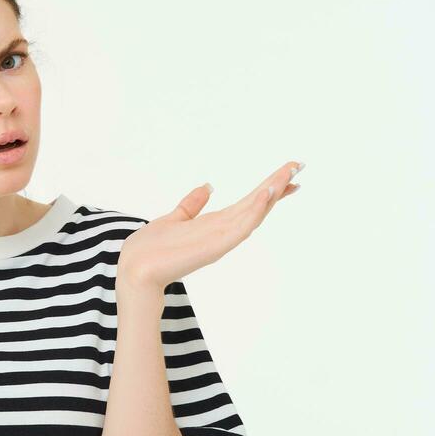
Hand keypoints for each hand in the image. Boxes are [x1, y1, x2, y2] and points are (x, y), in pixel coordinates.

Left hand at [118, 160, 302, 292]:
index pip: (249, 202)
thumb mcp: (174, 218)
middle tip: (299, 164)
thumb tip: (208, 186)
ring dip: (271, 192)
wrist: (135, 271)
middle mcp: (222, 230)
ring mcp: (220, 238)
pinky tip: (267, 194)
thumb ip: (191, 204)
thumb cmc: (151, 249)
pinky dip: (255, 211)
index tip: (289, 174)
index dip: (269, 187)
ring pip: (253, 212)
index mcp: (214, 223)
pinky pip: (241, 226)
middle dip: (277, 183)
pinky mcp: (215, 246)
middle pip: (256, 203)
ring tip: (289, 173)